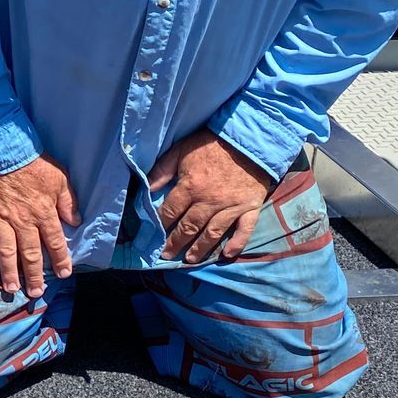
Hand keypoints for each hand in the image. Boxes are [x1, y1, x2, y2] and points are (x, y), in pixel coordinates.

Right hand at [0, 157, 79, 298]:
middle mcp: (23, 221)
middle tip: (36, 293)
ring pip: (6, 251)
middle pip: (31, 253)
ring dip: (10, 272)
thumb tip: (75, 221)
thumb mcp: (59, 176)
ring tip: (12, 288)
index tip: (64, 274)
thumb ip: (67, 201)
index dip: (61, 260)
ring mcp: (0, 219)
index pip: (55, 241)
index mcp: (44, 212)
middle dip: (35, 276)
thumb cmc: (31, 160)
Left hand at [149, 130, 273, 263]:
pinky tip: (227, 255)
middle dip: (176, 243)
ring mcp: (232, 206)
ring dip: (200, 248)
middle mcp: (210, 201)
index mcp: (191, 187)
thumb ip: (162, 170)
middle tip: (167, 255)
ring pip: (213, 232)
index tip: (153, 236)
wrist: (249, 138)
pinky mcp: (251, 207)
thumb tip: (146, 190)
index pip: (171, 212)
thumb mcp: (180, 150)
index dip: (161, 225)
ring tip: (190, 259)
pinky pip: (245, 229)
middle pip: (189, 227)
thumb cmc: (211, 143)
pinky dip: (237, 243)